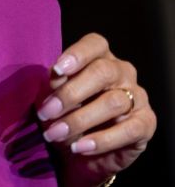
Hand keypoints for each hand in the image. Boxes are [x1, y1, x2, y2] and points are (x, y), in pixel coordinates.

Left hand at [38, 32, 155, 185]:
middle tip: (47, 112)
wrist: (80, 149)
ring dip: (80, 120)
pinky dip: (101, 140)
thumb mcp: (54, 95)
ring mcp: (138, 97)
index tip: (57, 70)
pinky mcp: (146, 123)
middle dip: (71, 93)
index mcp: (100, 57)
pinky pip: (129, 130)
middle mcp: (122, 72)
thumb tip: (55, 76)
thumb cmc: (66, 112)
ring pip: (114, 102)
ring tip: (55, 133)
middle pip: (102, 72)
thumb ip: (55, 82)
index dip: (77, 54)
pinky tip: (79, 147)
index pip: (95, 44)